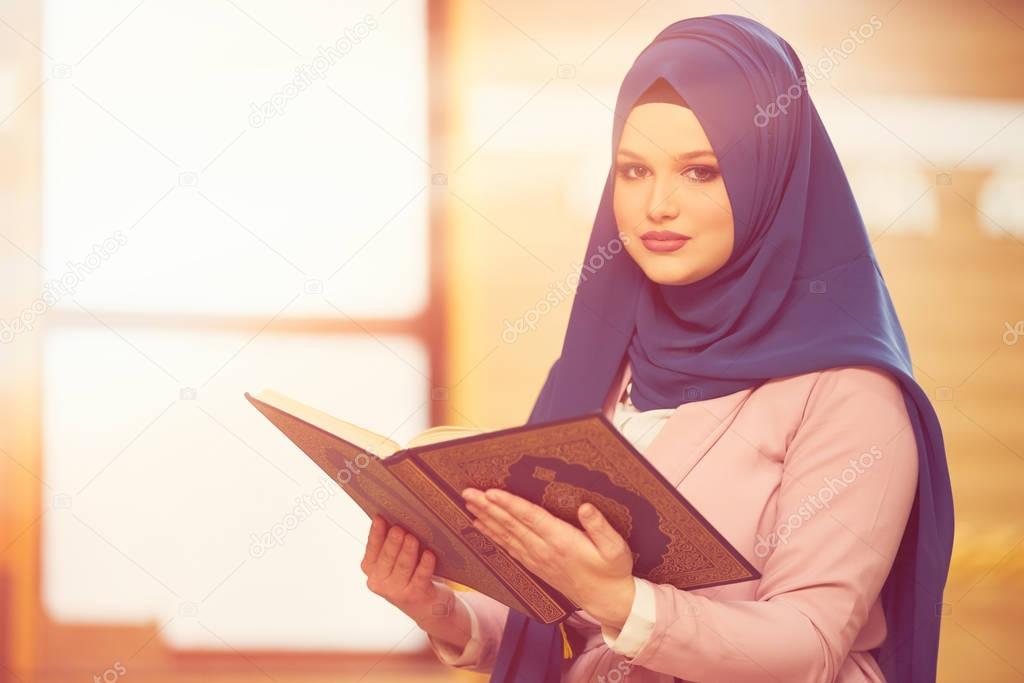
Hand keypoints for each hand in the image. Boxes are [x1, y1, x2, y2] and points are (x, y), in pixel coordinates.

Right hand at [360, 514, 471, 649]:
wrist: (427, 606)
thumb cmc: (409, 575)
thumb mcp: (393, 562)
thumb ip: (389, 544)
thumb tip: (393, 517)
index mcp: (371, 570)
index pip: (372, 549)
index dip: (376, 533)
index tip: (381, 518)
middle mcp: (379, 582)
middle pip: (387, 558)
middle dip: (393, 542)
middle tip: (400, 528)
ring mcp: (397, 591)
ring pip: (403, 567)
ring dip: (408, 551)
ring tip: (413, 538)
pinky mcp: (415, 595)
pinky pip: (421, 576)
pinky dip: (425, 564)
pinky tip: (430, 554)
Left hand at [461, 488, 635, 629]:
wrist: (607, 600)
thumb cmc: (613, 570)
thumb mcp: (615, 548)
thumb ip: (600, 527)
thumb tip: (585, 506)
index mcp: (562, 541)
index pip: (530, 518)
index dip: (510, 505)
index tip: (491, 492)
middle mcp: (544, 550)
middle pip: (511, 525)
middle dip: (488, 507)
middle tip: (468, 492)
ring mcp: (537, 559)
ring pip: (505, 536)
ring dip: (485, 519)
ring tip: (468, 504)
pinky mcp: (535, 566)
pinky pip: (508, 548)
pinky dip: (492, 536)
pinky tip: (480, 526)